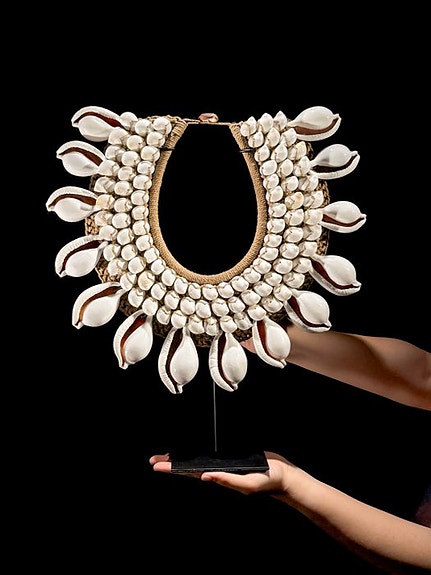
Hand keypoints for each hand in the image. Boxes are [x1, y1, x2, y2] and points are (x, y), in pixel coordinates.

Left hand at [149, 451, 297, 495]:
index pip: (191, 473)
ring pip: (199, 461)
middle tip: (153, 461)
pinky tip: (194, 451)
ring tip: (167, 457)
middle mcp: (219, 471)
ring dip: (183, 458)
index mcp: (219, 477)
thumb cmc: (267, 481)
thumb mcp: (247, 483)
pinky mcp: (232, 457)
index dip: (174, 469)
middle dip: (172, 464)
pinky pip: (212, 454)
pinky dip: (200, 452)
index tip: (157, 466)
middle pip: (190, 467)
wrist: (283, 475)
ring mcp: (225, 465)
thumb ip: (227, 480)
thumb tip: (205, 477)